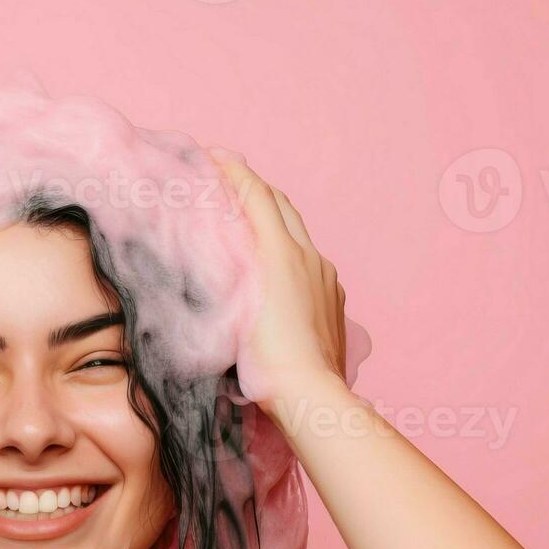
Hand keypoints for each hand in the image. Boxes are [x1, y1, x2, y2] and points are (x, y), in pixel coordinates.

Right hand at [210, 148, 349, 418]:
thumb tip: (220, 249)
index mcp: (281, 252)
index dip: (234, 171)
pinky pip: (310, 260)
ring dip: (271, 217)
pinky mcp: (334, 298)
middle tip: (228, 178)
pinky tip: (276, 267)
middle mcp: (308, 256)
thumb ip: (228, 270)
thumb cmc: (265, 361)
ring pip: (296, 232)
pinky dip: (288, 249)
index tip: (214, 155)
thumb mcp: (235, 310)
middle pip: (279, 204)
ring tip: (248, 220)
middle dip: (253, 186)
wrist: (310, 394)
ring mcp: (325, 277)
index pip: (256, 196)